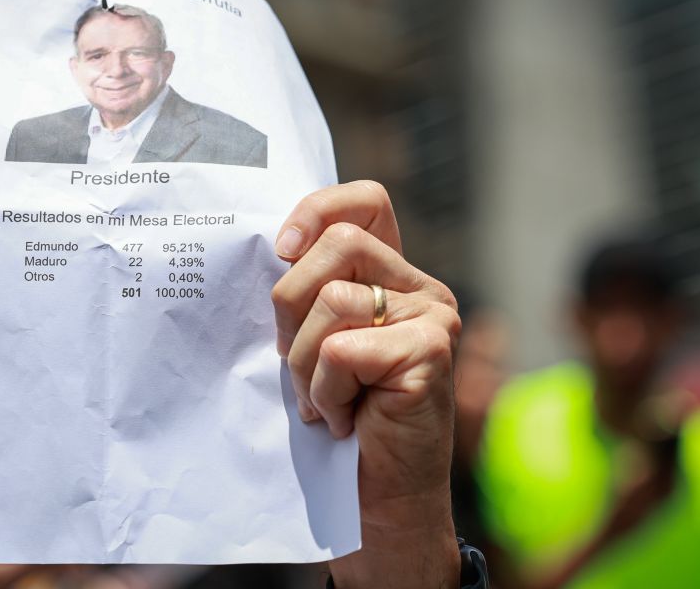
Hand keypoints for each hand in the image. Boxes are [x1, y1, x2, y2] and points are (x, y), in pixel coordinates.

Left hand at [271, 181, 460, 588]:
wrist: (376, 497)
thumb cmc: (338, 418)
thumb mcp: (311, 343)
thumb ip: (305, 293)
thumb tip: (266, 250)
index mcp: (391, 275)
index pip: (365, 202)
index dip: (317, 210)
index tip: (281, 250)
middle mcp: (421, 287)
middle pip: (335, 243)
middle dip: (290, 303)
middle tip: (293, 361)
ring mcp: (433, 317)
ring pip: (332, 297)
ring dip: (305, 361)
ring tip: (321, 399)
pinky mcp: (430, 352)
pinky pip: (344, 350)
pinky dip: (327, 391)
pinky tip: (343, 418)